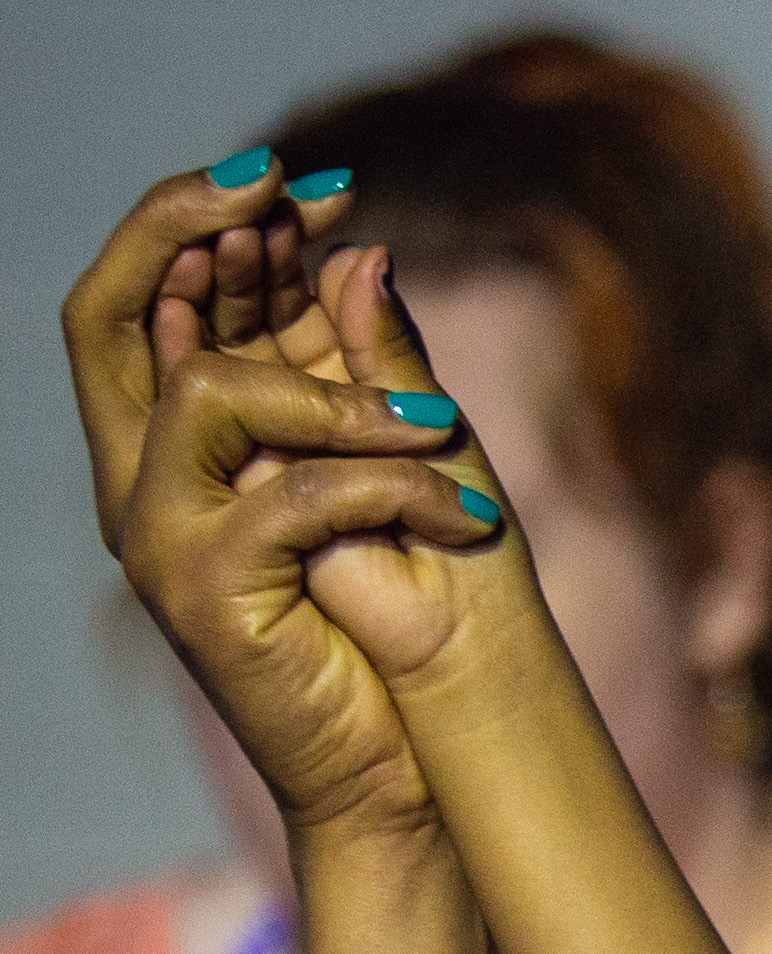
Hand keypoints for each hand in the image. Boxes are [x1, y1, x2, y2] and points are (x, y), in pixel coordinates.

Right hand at [70, 165, 515, 834]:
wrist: (408, 769)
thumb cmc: (409, 627)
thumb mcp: (399, 472)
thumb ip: (368, 368)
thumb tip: (359, 248)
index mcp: (181, 446)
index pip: (144, 300)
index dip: (199, 222)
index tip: (301, 181)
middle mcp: (144, 480)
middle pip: (115, 313)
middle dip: (197, 234)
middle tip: (301, 198)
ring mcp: (161, 535)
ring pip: (211, 395)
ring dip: (338, 394)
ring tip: (444, 434)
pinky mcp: (208, 591)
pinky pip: (295, 497)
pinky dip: (393, 490)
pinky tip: (470, 519)